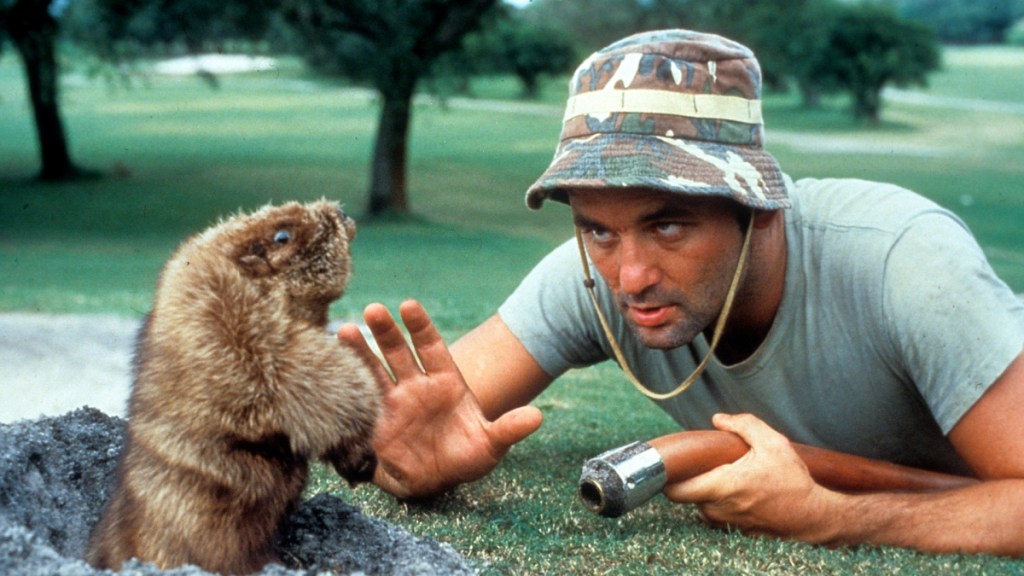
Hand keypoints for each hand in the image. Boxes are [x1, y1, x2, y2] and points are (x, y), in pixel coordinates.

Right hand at [337, 300, 542, 498]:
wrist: (436, 481)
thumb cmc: (465, 457)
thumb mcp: (490, 445)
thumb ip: (508, 429)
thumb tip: (537, 416)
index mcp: (445, 381)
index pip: (431, 346)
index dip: (420, 326)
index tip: (408, 305)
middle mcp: (416, 384)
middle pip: (399, 350)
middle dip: (386, 331)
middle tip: (373, 310)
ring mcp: (393, 399)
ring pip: (374, 369)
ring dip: (359, 351)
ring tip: (343, 331)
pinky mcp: (374, 420)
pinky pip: (358, 398)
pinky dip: (345, 383)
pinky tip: (329, 365)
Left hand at [663, 413, 837, 539]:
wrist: (812, 515)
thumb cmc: (793, 480)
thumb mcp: (773, 443)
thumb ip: (744, 425)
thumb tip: (718, 419)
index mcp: (722, 486)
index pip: (675, 490)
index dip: (667, 476)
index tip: (674, 462)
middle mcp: (719, 509)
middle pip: (686, 494)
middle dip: (690, 478)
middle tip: (703, 463)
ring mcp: (726, 523)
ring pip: (700, 504)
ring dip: (706, 490)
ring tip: (726, 474)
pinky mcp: (735, 530)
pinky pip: (717, 513)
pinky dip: (720, 501)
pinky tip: (738, 489)